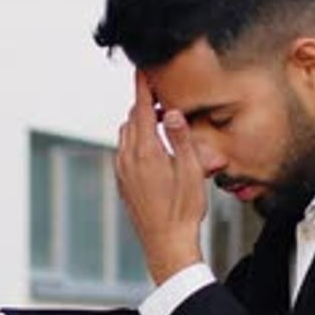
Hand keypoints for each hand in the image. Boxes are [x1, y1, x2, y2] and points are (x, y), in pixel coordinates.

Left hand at [115, 70, 205, 284]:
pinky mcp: (123, 184)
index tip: (143, 70)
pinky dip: (134, 140)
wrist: (166, 244)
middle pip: (132, 119)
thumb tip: (172, 113)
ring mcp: (123, 173)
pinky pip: (124, 152)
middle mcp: (129, 160)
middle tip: (160, 95)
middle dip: (144, 104)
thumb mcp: (191, 173)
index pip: (142, 109)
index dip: (143, 87)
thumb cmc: (183, 212)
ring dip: (139, 123)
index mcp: (146, 153)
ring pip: (125, 135)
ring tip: (158, 120)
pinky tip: (150, 147)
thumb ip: (181, 140)